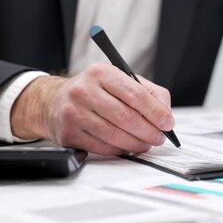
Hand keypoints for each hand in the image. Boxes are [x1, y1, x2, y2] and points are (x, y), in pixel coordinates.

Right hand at [10, 63, 172, 154]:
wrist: (54, 101)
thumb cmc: (94, 90)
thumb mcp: (120, 80)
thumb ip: (149, 93)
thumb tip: (166, 114)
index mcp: (101, 73)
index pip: (135, 94)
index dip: (156, 112)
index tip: (167, 123)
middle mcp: (84, 91)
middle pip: (126, 117)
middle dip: (149, 131)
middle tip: (159, 137)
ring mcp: (74, 113)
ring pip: (114, 135)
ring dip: (136, 144)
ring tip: (146, 143)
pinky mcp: (68, 134)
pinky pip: (102, 148)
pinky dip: (120, 150)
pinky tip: (127, 146)